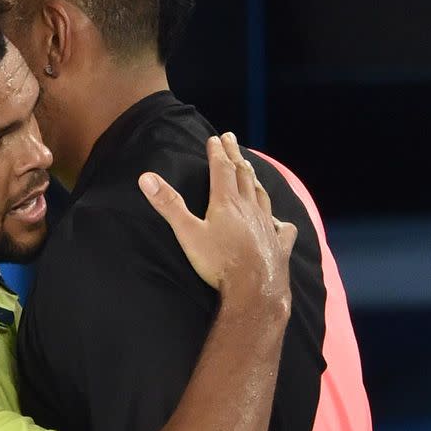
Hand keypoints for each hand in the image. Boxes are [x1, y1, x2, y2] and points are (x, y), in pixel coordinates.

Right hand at [138, 133, 295, 299]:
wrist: (254, 292)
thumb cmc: (218, 262)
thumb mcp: (187, 233)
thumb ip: (169, 205)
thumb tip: (146, 177)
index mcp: (227, 202)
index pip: (222, 169)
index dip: (217, 152)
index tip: (215, 138)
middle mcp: (250, 208)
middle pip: (243, 175)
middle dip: (236, 156)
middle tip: (232, 140)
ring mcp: (268, 226)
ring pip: (262, 196)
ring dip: (255, 180)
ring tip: (251, 171)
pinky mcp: (279, 246)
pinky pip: (284, 230)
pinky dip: (282, 222)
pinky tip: (282, 223)